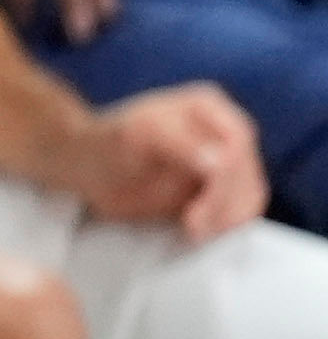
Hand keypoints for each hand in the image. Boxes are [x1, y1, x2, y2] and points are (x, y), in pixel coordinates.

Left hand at [76, 83, 267, 242]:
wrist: (89, 166)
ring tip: (193, 232)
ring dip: (228, 219)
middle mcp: (225, 130)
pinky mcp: (224, 188)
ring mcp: (229, 159)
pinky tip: (199, 231)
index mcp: (207, 106)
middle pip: (247, 173)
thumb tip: (218, 163)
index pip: (237, 144)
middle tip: (193, 228)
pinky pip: (240, 209)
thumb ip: (178, 144)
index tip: (197, 210)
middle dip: (223, 205)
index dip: (224, 180)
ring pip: (249, 194)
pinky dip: (226, 224)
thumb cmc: (107, 143)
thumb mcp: (136, 135)